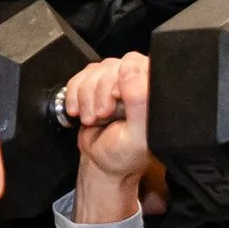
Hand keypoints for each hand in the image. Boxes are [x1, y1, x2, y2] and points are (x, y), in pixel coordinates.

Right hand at [61, 54, 151, 181]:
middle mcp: (137, 81)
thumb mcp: (136, 135)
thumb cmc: (124, 153)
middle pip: (112, 67)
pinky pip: (79, 77)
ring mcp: (116, 80)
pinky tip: (79, 111)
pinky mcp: (96, 84)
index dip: (119, 82)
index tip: (114, 105)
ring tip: (91, 118)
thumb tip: (130, 69)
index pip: (136, 65)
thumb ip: (139, 102)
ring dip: (85, 97)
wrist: (100, 162)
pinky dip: (74, 95)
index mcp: (154, 90)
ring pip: (94, 72)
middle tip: (101, 115)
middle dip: (99, 93)